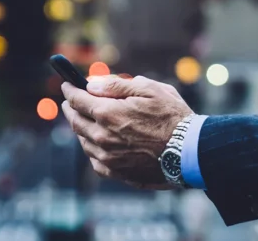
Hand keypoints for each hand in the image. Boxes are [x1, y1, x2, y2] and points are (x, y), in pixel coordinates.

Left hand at [61, 75, 193, 189]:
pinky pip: (94, 159)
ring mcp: (108, 158)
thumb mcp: (149, 89)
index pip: (78, 100)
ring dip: (80, 128)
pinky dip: (92, 148)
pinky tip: (97, 142)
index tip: (67, 84)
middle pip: (76, 121)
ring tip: (85, 120)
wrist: (189, 151)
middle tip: (70, 101)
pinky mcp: (116, 172)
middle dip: (71, 108)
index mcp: (108, 114)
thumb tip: (92, 84)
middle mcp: (102, 137)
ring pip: (84, 141)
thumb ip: (117, 85)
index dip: (70, 90)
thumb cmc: (172, 116)